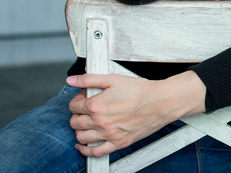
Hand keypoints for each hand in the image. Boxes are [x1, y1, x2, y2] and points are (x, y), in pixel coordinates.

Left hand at [67, 71, 205, 156]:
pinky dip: (86, 151)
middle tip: (86, 108)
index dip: (77, 99)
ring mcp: (108, 135)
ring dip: (79, 131)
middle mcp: (100, 122)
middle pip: (75, 122)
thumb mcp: (112, 78)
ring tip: (87, 123)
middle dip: (76, 114)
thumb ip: (89, 79)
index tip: (84, 97)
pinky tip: (83, 145)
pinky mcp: (118, 144)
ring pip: (82, 138)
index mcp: (96, 105)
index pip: (73, 106)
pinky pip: (95, 153)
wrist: (159, 102)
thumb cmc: (138, 90)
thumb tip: (71, 80)